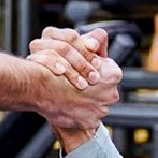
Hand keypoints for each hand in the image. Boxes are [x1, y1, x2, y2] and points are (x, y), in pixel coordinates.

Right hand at [29, 28, 119, 143]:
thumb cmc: (59, 68)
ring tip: (72, 96)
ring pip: (97, 104)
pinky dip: (80, 113)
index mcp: (113, 74)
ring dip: (87, 101)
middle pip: (105, 89)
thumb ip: (92, 44)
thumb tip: (101, 35)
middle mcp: (112, 93)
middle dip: (93, 87)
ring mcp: (102, 109)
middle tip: (79, 85)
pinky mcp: (90, 121)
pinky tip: (70, 106)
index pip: (110, 72)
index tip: (87, 73)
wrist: (44, 90)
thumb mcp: (76, 49)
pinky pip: (88, 117)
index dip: (96, 70)